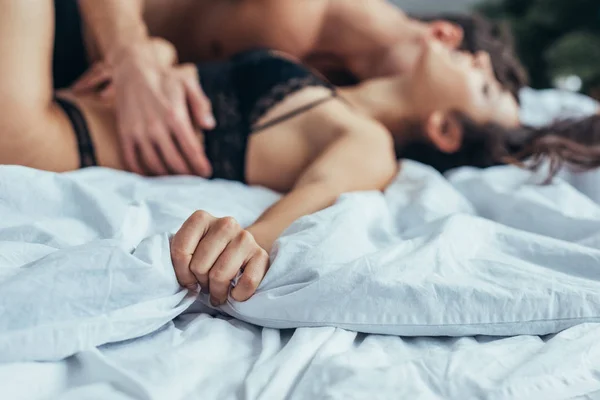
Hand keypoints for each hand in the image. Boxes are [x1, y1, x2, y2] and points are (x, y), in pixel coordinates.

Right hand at [76, 39, 214, 176]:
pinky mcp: (124, 134)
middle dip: (186, 174)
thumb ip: (201, 104)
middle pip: (174, 162)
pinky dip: (142, 172)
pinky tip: (152, 175)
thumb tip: (209, 126)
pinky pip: (131, 160)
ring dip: (167, 176)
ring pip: (154, 165)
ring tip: (176, 180)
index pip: (191, 149)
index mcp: (174, 116)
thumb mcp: (187, 84)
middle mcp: (156, 127)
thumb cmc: (164, 78)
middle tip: (193, 180)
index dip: (200, 165)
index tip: (206, 173)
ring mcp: (138, 132)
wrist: (131, 70)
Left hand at [170, 211, 269, 304]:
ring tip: (218, 290)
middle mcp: (225, 223)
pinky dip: (238, 295)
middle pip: (199, 266)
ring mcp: (245, 237)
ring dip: (217, 292)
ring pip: (220, 276)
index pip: (180, 251)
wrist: (241, 251)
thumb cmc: (209, 255)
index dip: (181, 274)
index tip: (188, 280)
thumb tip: (188, 285)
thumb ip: (180, 260)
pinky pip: (247, 283)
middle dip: (200, 282)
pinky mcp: (261, 254)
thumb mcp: (189, 251)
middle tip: (206, 283)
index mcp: (201, 218)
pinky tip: (235, 292)